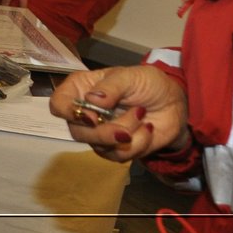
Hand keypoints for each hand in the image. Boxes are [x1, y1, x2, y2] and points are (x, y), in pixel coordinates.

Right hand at [48, 65, 189, 161]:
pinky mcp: (116, 149)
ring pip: (99, 146)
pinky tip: (147, 129)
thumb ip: (110, 86)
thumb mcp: (130, 76)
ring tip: (142, 117)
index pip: (58, 104)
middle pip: (77, 132)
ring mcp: (100, 133)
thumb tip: (91, 100)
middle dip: (103, 132)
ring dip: (126, 135)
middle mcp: (85, 113)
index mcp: (81, 90)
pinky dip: (138, 144)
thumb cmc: (147, 83)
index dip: (68, 112)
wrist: (174, 102)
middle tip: (125, 128)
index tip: (91, 117)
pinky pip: (118, 156)